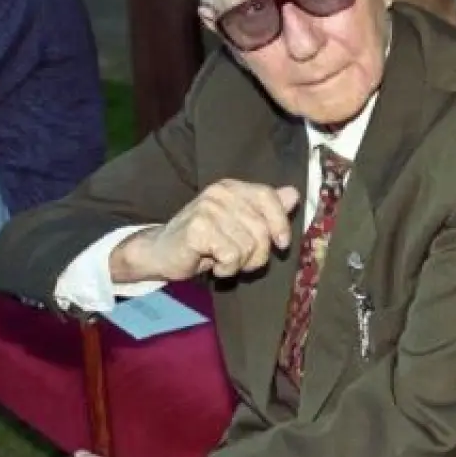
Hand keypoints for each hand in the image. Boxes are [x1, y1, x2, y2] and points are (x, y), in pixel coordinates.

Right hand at [112, 180, 300, 281]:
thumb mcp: (238, 223)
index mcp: (232, 187)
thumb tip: (294, 194)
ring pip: (249, 246)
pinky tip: (214, 266)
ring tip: (225, 261)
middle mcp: (220, 193)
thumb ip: (265, 209)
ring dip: (241, 264)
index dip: (280, 223)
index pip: (269, 197)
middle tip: (242, 261)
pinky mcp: (198, 228)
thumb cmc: (204, 240)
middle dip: (258, 254)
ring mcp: (208, 209)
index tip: (281, 244)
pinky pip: (232, 255)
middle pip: (262, 228)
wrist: (161, 252)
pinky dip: (227, 269)